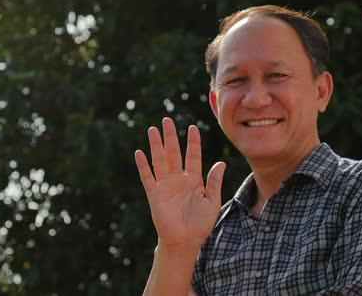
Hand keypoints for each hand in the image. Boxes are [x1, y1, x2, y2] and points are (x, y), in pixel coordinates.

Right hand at [135, 117, 225, 248]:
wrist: (185, 241)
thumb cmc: (200, 224)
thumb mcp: (212, 201)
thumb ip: (214, 182)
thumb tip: (221, 163)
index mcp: (194, 180)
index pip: (193, 156)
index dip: (193, 142)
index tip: (193, 127)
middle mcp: (179, 179)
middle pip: (174, 153)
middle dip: (171, 136)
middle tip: (167, 120)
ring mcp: (165, 186)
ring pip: (160, 160)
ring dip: (156, 145)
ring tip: (153, 129)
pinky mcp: (155, 194)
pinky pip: (148, 177)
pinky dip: (143, 165)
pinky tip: (140, 153)